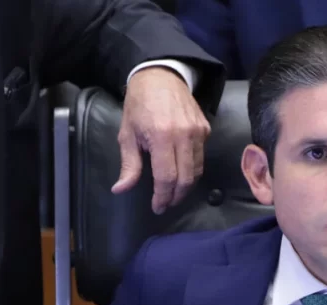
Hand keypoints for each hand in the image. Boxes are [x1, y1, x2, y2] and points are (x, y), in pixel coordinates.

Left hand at [113, 66, 210, 213]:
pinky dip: (192, 169)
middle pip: (186, 178)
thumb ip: (128, 165)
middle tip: (166, 204)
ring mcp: (198, 132)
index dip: (163, 196)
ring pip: (197, 170)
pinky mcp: (206, 129)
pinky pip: (201, 157)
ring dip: (186, 186)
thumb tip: (120, 189)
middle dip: (176, 196)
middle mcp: (184, 135)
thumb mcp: (127, 134)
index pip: (167, 177)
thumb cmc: (139, 105)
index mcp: (161, 136)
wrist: (161, 76)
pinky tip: (181, 171)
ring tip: (174, 192)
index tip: (158, 207)